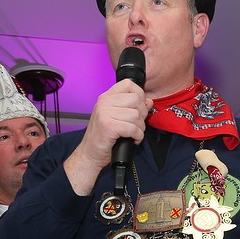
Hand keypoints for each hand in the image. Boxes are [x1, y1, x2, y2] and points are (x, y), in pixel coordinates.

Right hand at [63, 80, 149, 194]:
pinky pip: (133, 128)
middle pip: (136, 99)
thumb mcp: (117, 117)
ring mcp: (104, 113)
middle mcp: (104, 102)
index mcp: (106, 97)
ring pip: (136, 115)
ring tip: (133, 134)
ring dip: (140, 128)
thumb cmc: (104, 137)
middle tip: (136, 125)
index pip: (128, 84)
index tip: (138, 108)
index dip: (139, 95)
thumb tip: (148, 101)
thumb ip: (132, 107)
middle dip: (142, 114)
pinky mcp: (108, 126)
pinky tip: (132, 140)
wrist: (90, 154)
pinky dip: (138, 136)